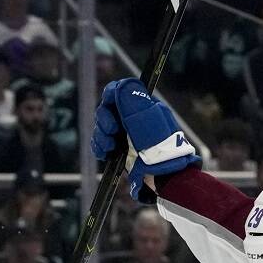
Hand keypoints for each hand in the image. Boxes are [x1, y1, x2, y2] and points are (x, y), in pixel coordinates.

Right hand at [93, 78, 197, 199]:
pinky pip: (102, 144)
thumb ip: (131, 99)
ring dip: (100, 136)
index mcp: (141, 106)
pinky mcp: (121, 151)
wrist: (163, 176)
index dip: (110, 96)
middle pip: (106, 110)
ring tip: (109, 148)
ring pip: (102, 128)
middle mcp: (132, 119)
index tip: (109, 106)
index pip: (118, 91)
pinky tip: (104, 154)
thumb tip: (120, 85)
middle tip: (111, 131)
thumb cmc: (160, 146)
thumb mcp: (147, 117)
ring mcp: (126, 135)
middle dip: (104, 120)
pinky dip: (99, 148)